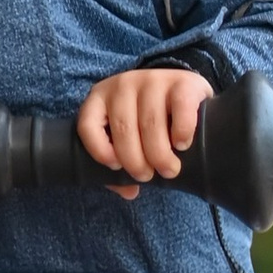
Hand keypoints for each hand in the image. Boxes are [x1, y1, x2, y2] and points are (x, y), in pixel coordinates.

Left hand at [77, 67, 212, 199]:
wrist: (183, 89)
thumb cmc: (148, 118)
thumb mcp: (129, 135)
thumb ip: (122, 161)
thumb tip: (129, 192)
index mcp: (100, 97)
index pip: (88, 124)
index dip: (99, 150)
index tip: (115, 168)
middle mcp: (123, 85)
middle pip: (124, 129)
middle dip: (135, 161)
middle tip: (148, 176)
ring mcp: (152, 80)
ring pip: (151, 123)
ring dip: (159, 154)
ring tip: (168, 170)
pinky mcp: (181, 82)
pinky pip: (180, 109)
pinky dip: (182, 132)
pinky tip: (182, 145)